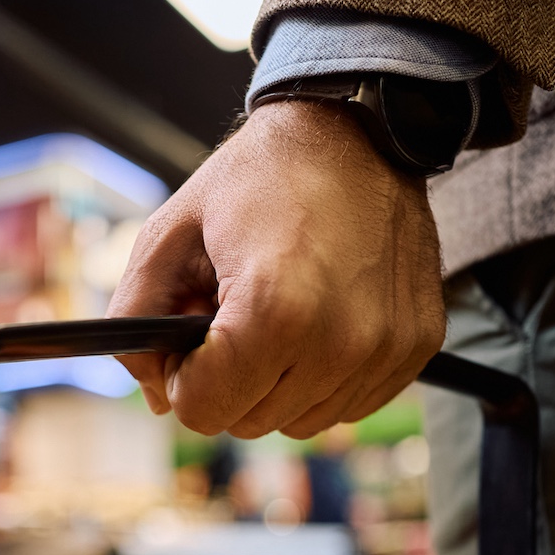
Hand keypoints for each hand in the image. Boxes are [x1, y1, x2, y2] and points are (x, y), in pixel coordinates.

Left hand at [109, 99, 445, 439]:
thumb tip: (152, 390)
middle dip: (227, 378)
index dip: (183, 376)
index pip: (203, 410)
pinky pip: (347, 404)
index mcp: (275, 309)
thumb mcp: (171, 231)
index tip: (193, 332)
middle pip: (249, 422)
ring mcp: (386, 349)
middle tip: (233, 314)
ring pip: (299, 420)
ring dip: (276, 382)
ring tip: (280, 311)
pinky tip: (320, 318)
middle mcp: (340, 342)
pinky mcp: (416, 348)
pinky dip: (322, 376)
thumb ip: (138, 314)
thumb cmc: (260, 177)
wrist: (359, 132)